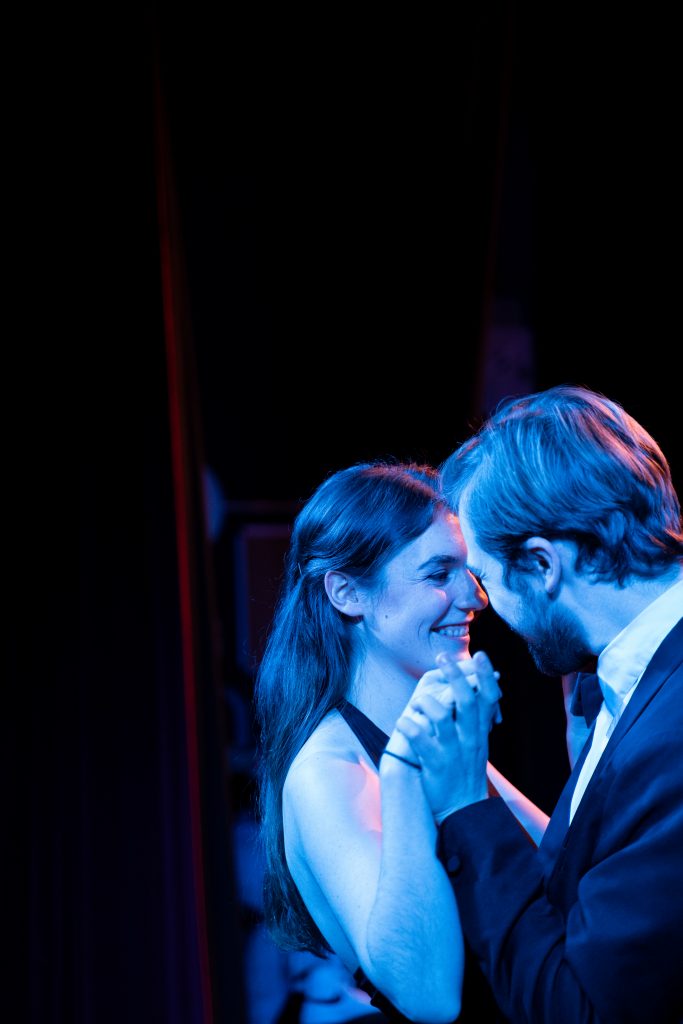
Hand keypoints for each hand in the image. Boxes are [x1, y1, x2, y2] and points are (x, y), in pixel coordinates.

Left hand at [395, 651, 501, 821]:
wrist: (462, 810)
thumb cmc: (464, 769)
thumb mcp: (476, 741)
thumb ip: (474, 716)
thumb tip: (473, 686)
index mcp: (479, 731)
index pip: (487, 698)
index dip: (484, 675)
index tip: (479, 654)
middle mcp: (469, 738)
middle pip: (466, 702)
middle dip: (456, 677)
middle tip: (443, 657)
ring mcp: (453, 751)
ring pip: (443, 720)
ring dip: (428, 704)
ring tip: (417, 699)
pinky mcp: (436, 765)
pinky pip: (422, 742)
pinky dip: (411, 728)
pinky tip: (402, 721)